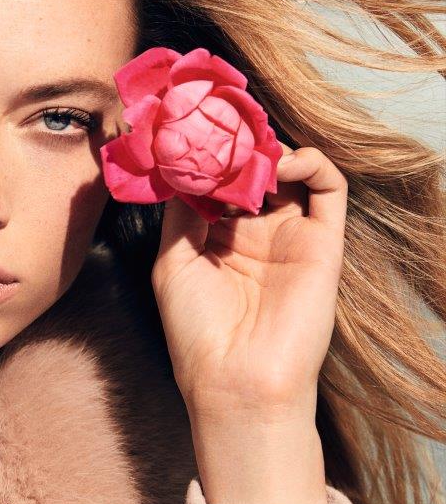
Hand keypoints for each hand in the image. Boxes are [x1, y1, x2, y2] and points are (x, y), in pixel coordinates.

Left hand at [152, 141, 348, 503]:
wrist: (237, 380)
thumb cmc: (197, 329)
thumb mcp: (174, 261)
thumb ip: (181, 210)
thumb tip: (182, 162)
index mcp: (215, 235)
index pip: (217, 177)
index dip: (207, 151)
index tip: (191, 126)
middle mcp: (254, 230)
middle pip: (254, 167)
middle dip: (239, 142)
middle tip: (223, 123)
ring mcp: (290, 233)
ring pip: (291, 169)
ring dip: (271, 148)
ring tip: (249, 147)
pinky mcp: (324, 242)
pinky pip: (329, 187)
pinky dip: (310, 161)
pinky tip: (281, 162)